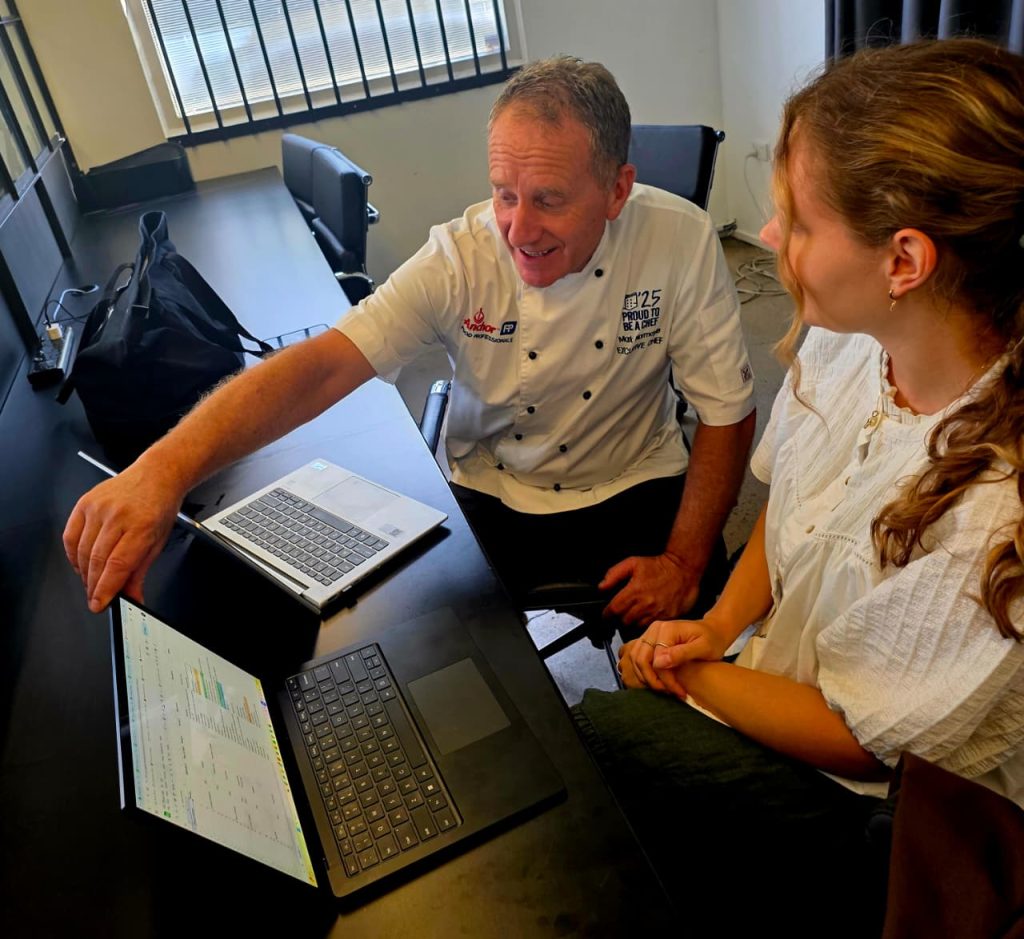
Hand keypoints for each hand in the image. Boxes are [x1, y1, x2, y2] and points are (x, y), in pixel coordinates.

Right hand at [63, 463, 184, 612]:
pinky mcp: (84, 503)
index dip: (105, 588)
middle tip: (96, 597)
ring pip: (82, 551)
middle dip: (94, 585)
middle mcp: (118, 515)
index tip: (99, 604)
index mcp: (141, 526)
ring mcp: (98, 507)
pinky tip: (81, 563)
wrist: (155, 475)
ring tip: (91, 582)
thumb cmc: (159, 506)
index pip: (117, 564)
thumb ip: (140, 572)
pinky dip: (73, 555)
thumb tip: (132, 598)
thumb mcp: (158, 541)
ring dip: (84, 573)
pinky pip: (70, 536)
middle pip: (97, 560)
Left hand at [599, 552, 700, 627]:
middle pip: (624, 621)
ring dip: (633, 622)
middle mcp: (646, 604)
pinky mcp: (669, 617)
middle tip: (621, 613)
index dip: (607, 614)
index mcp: (635, 591)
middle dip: (619, 618)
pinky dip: (647, 623)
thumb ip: (614, 574)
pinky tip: (647, 615)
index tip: (606, 614)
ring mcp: (658, 612)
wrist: (683, 568)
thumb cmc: (659, 566)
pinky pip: (652, 626)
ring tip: (634, 614)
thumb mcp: (632, 563)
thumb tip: (602, 587)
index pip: (614, 610)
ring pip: (637, 626)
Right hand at [618, 618, 729, 698]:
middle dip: (653, 681)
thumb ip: (682, 654)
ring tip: (666, 688)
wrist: (713, 630)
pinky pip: (639, 658)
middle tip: (670, 692)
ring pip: (637, 660)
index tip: (680, 692)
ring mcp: (650, 634)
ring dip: (647, 678)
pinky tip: (659, 681)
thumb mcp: (704, 648)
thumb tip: (659, 663)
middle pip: (641, 660)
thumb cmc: (712, 640)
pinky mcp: (650, 640)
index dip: (666, 680)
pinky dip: (645, 672)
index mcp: (666, 629)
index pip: (656, 661)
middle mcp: (654, 629)